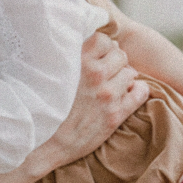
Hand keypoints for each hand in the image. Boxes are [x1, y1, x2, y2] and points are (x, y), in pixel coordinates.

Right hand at [29, 31, 148, 171]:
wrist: (43, 143)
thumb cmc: (42, 106)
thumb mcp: (48, 74)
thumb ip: (66, 57)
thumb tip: (81, 41)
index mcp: (77, 62)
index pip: (103, 40)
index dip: (103, 47)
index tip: (98, 56)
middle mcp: (95, 76)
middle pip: (120, 55)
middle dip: (115, 62)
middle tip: (107, 72)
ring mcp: (107, 95)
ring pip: (131, 73)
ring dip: (124, 77)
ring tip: (114, 85)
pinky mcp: (115, 115)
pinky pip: (140, 93)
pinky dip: (138, 91)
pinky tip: (129, 93)